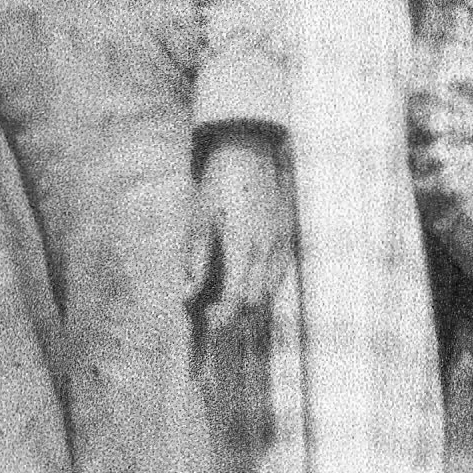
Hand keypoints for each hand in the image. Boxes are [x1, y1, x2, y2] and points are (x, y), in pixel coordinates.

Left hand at [191, 131, 291, 328]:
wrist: (249, 150)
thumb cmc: (219, 184)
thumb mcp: (199, 221)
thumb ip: (194, 262)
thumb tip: (186, 296)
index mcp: (242, 246)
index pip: (236, 297)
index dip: (223, 316)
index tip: (208, 322)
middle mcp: (266, 248)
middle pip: (256, 300)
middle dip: (235, 314)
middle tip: (213, 312)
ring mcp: (280, 242)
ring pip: (271, 289)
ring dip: (251, 301)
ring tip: (229, 298)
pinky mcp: (286, 234)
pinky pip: (280, 271)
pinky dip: (266, 284)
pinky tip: (249, 279)